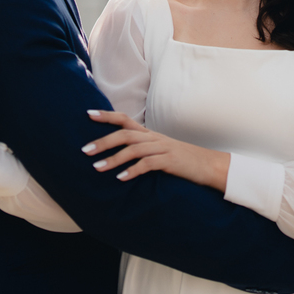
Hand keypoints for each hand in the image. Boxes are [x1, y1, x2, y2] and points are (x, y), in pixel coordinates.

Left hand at [83, 110, 229, 191]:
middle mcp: (154, 138)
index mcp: (149, 134)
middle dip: (103, 141)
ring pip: (133, 149)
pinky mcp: (170, 161)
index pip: (125, 119)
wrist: (208, 165)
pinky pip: (148, 164)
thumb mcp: (159, 150)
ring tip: (97, 168)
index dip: (107, 115)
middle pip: (124, 134)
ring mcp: (162, 148)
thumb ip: (141, 149)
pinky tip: (121, 179)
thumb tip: (119, 153)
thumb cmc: (181, 159)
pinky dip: (132, 171)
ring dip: (113, 159)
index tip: (88, 114)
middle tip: (85, 150)